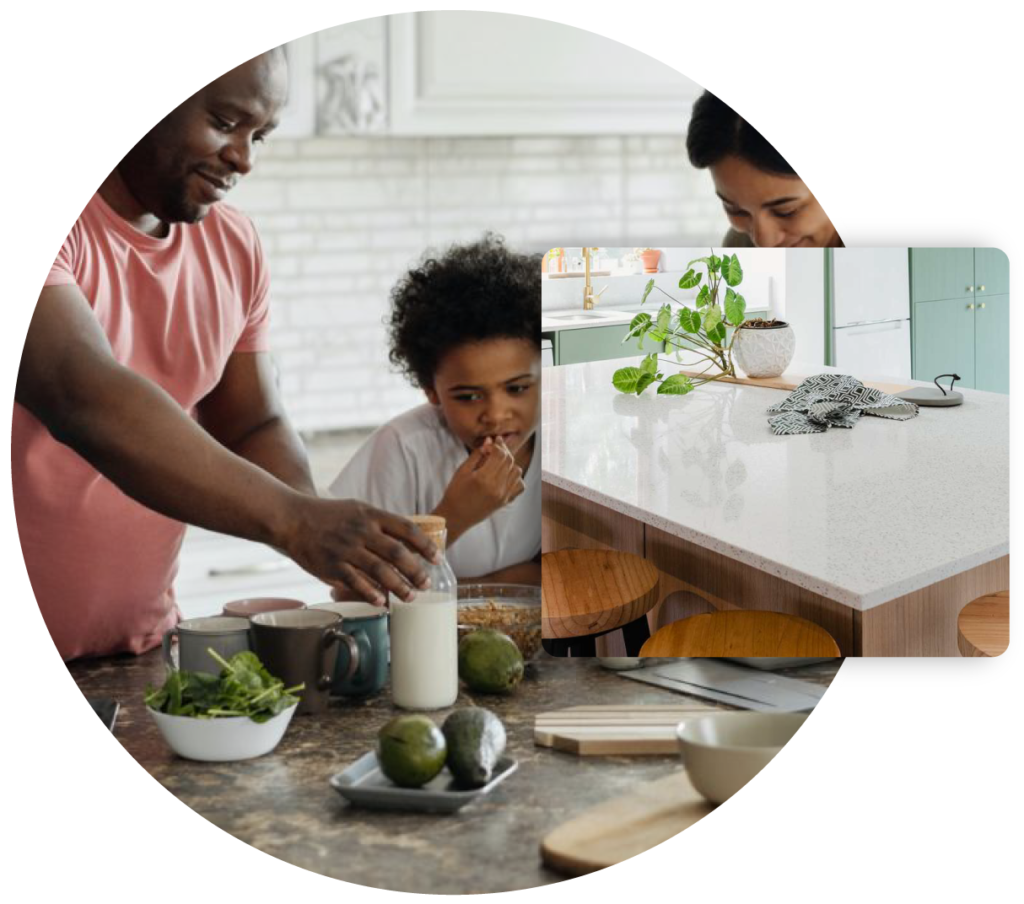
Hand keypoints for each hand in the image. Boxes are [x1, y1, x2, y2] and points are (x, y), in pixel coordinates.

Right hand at [280, 496, 437, 604]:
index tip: (437, 558)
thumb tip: (408, 542)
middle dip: (416, 571)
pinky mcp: (331, 566)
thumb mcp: (358, 509)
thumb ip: (382, 524)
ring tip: (411, 597)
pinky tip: (382, 602)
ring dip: (399, 586)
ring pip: (380, 571)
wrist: (293, 518)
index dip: (425, 545)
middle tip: (427, 584)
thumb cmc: (329, 515)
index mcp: (371, 515)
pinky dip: (371, 593)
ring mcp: (346, 549)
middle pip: (397, 553)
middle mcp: (361, 531)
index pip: (406, 529)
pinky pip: (355, 582)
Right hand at [435, 437, 524, 539]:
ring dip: (510, 463)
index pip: (500, 454)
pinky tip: (505, 475)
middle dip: (504, 451)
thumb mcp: (462, 471)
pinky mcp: (505, 502)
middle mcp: (497, 487)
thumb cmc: (455, 493)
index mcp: (484, 478)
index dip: (498, 444)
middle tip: (496, 447)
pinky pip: (520, 486)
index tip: (494, 440)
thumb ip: (477, 455)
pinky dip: (516, 478)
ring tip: (499, 462)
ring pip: (517, 471)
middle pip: (509, 461)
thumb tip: (489, 441)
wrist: (455, 517)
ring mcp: (503, 496)